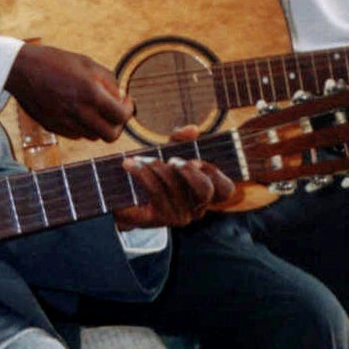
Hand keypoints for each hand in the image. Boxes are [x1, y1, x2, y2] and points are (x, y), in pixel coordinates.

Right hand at [6, 42, 133, 141]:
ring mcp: (64, 122)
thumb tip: (119, 97)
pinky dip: (82, 127)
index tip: (125, 102)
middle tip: (114, 112)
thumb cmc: (54, 61)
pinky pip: (76, 134)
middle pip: (110, 135)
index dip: (128, 110)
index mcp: (90, 93)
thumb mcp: (87, 63)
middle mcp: (79, 112)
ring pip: (93, 137)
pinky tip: (77, 112)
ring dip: (99, 126)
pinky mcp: (53, 127)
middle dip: (117, 125)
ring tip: (94, 110)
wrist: (21, 69)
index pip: (121, 116)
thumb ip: (108, 81)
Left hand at [113, 126, 234, 229]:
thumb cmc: (152, 175)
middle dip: (188, 170)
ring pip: (175, 186)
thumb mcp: (169, 153)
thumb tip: (192, 129)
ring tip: (141, 158)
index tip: (197, 160)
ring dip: (157, 166)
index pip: (226, 189)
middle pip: (205, 190)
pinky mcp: (159, 219)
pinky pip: (155, 191)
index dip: (215, 173)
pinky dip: (142, 173)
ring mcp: (179, 217)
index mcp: (205, 196)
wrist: (123, 199)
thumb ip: (181, 141)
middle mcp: (197, 209)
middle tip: (172, 160)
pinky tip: (130, 164)